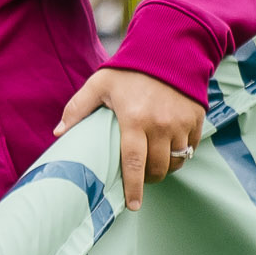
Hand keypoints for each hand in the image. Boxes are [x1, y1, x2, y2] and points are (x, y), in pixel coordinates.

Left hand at [54, 65, 204, 212]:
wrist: (170, 49)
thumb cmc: (130, 70)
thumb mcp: (100, 84)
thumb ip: (78, 108)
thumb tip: (59, 134)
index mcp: (134, 119)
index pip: (134, 163)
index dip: (134, 188)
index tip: (132, 206)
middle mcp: (160, 125)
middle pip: (157, 168)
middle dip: (148, 179)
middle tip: (140, 177)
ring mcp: (181, 123)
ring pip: (175, 162)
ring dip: (165, 168)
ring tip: (154, 163)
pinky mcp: (196, 119)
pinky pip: (189, 148)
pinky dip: (180, 153)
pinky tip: (169, 147)